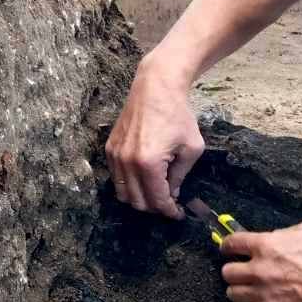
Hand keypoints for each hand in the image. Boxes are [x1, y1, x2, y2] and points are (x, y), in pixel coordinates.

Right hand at [106, 61, 202, 217]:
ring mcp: (115, 156)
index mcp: (149, 164)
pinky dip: (129, 184)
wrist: (156, 88)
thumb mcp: (191, 148)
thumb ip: (180, 176)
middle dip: (155, 207)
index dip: (169, 211)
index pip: (157, 200)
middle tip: (169, 202)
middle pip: (137, 202)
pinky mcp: (109, 149)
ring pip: (123, 194)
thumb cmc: (178, 115)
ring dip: (140, 198)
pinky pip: (116, 178)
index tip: (178, 213)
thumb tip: (172, 194)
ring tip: (157, 192)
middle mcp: (127, 162)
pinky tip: (144, 178)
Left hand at [221, 222, 301, 301]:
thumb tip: (273, 236)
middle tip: (244, 273)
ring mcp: (261, 293)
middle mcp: (258, 269)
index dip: (228, 246)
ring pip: (231, 294)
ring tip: (251, 292)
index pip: (231, 243)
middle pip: (227, 272)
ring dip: (240, 292)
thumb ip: (283, 232)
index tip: (229, 250)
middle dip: (234, 272)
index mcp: (265, 245)